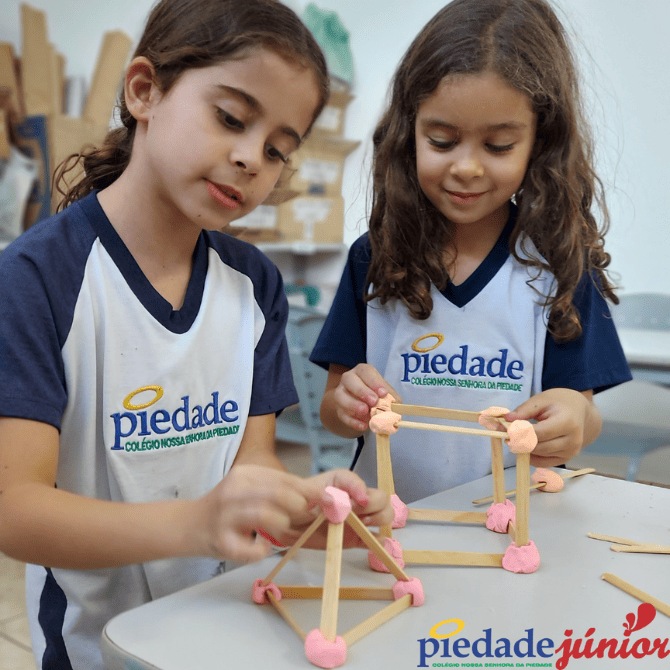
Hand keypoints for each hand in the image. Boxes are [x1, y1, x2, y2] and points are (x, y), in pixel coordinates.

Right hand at [196, 464, 318, 562]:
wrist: (186, 525)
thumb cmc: (227, 510)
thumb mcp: (250, 490)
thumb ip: (278, 490)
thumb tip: (318, 498)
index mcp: (246, 474)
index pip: (285, 479)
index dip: (310, 491)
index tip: (329, 501)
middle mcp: (235, 489)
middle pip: (279, 494)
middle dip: (299, 509)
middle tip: (303, 520)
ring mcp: (225, 514)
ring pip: (267, 516)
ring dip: (280, 528)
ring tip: (277, 533)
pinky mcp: (220, 539)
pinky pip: (251, 548)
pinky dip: (261, 551)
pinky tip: (259, 547)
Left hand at [295, 469, 393, 549]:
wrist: (292, 524)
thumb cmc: (300, 503)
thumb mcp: (307, 493)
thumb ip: (321, 494)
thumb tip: (337, 502)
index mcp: (344, 483)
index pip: (359, 482)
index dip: (361, 490)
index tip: (357, 501)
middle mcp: (356, 499)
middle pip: (381, 498)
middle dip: (373, 505)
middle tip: (358, 514)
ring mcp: (358, 518)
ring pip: (384, 515)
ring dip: (379, 519)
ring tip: (364, 524)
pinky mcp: (357, 537)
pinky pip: (375, 539)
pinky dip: (379, 541)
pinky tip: (372, 541)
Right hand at [326, 364, 401, 433]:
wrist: (362, 409)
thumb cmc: (376, 396)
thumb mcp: (386, 394)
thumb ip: (391, 398)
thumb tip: (396, 405)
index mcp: (362, 372)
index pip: (365, 371)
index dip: (374, 382)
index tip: (383, 393)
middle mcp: (349, 379)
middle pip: (349, 379)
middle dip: (362, 391)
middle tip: (374, 401)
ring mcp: (341, 394)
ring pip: (340, 396)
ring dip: (353, 404)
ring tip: (365, 411)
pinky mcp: (339, 409)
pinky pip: (342, 414)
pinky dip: (353, 421)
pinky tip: (363, 425)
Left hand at [506, 388, 600, 466]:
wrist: (580, 412)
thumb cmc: (559, 403)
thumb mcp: (541, 400)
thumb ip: (524, 410)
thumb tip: (506, 419)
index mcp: (567, 423)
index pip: (539, 433)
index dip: (520, 434)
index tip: (506, 431)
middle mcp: (572, 441)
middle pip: (538, 447)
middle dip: (519, 442)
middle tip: (506, 435)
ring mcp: (571, 452)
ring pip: (539, 455)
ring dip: (524, 448)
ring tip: (516, 438)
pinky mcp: (566, 459)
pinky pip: (543, 463)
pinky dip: (531, 456)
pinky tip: (525, 445)